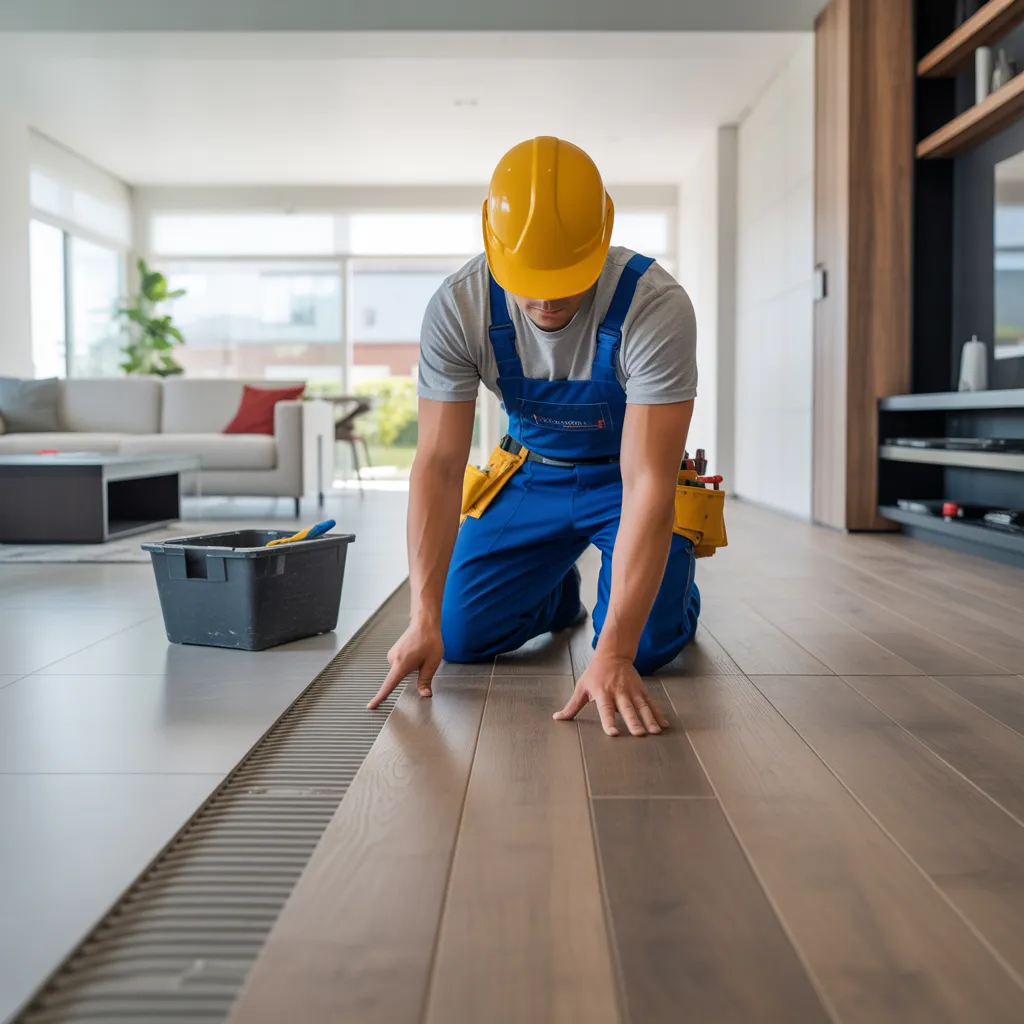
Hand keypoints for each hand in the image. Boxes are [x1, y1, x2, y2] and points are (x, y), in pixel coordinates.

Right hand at [367, 619, 443, 709]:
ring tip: (421, 654)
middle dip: (411, 675)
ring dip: (410, 668)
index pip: (389, 685)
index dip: (380, 697)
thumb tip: (424, 694)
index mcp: (401, 664)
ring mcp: (392, 655)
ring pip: (399, 671)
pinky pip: (399, 664)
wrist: (424, 623)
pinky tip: (416, 653)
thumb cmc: (428, 640)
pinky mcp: (393, 652)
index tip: (371, 706)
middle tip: (423, 662)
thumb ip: (425, 680)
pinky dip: (407, 663)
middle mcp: (393, 659)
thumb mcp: (431, 663)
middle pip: (398, 678)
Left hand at [553, 653, 669, 736]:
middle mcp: (619, 692)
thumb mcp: (582, 688)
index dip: (609, 721)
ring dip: (649, 720)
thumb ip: (572, 706)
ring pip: (642, 707)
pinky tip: (663, 725)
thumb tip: (558, 718)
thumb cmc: (595, 673)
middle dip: (633, 722)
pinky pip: (651, 704)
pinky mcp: (641, 690)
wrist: (613, 654)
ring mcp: (632, 691)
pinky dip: (658, 714)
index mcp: (603, 693)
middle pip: (627, 709)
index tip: (613, 733)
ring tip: (655, 732)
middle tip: (639, 735)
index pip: (605, 709)